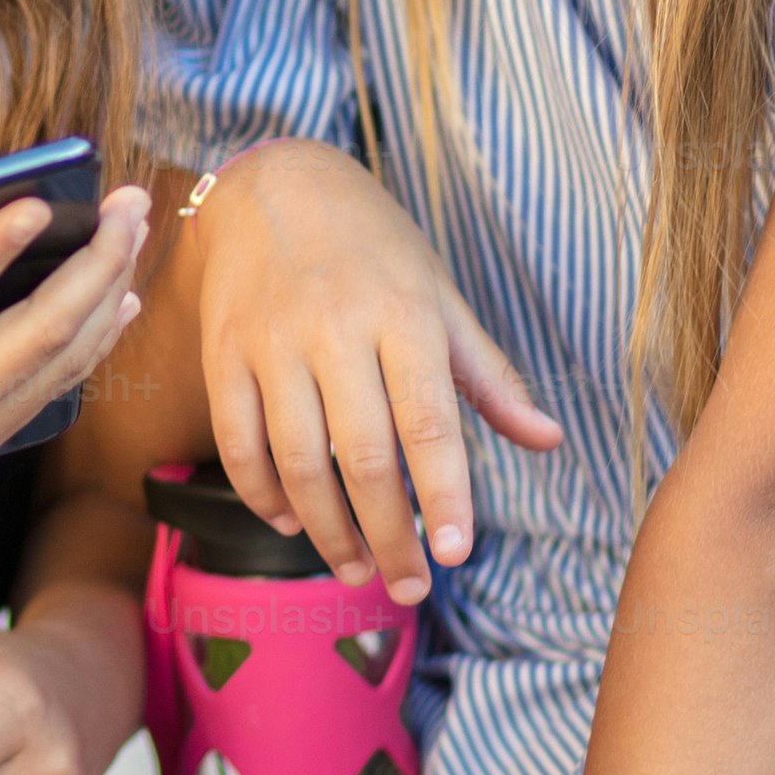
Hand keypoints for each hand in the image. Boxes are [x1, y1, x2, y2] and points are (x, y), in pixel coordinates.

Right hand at [190, 140, 560, 601]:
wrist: (276, 185)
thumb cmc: (375, 249)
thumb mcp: (440, 298)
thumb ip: (489, 377)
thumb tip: (550, 440)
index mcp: (403, 316)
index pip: (429, 423)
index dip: (443, 495)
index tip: (455, 554)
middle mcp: (335, 330)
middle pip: (362, 457)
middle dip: (389, 536)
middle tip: (410, 588)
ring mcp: (272, 342)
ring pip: (297, 461)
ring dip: (327, 530)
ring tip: (357, 569)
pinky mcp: (224, 353)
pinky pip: (239, 442)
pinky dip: (262, 494)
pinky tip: (291, 523)